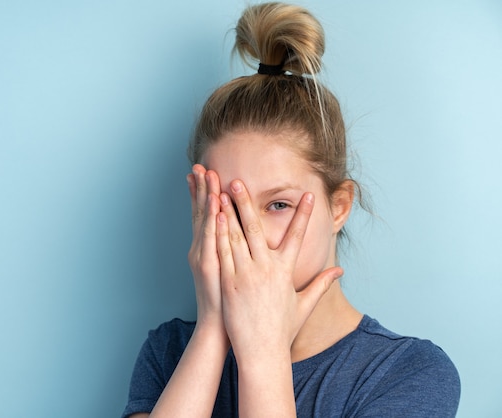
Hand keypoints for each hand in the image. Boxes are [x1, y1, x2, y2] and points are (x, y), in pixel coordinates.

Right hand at [187, 164, 227, 334]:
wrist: (219, 328)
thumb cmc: (229, 304)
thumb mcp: (229, 275)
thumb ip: (236, 255)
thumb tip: (244, 242)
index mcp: (208, 250)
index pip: (204, 216)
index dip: (202, 194)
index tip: (203, 173)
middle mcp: (202, 250)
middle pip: (201, 213)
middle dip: (200, 188)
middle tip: (200, 165)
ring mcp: (204, 257)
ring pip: (205, 221)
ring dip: (206, 196)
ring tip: (207, 174)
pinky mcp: (210, 266)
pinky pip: (211, 240)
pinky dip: (212, 221)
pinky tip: (215, 204)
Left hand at [216, 180, 342, 358]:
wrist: (262, 352)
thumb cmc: (282, 330)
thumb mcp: (304, 305)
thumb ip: (320, 284)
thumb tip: (339, 271)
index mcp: (285, 271)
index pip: (298, 236)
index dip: (304, 215)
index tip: (309, 195)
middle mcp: (266, 269)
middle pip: (256, 227)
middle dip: (247, 201)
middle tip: (239, 180)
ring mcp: (246, 274)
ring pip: (235, 236)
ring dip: (228, 210)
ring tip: (222, 190)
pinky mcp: (229, 282)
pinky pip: (222, 252)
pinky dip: (218, 232)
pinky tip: (214, 216)